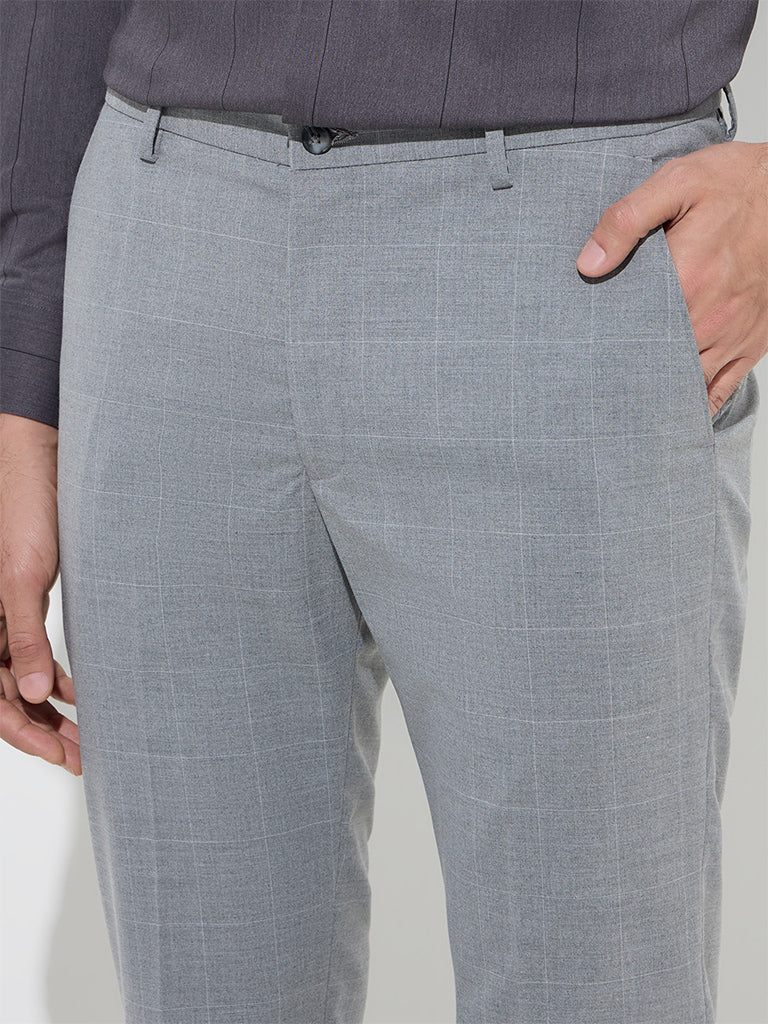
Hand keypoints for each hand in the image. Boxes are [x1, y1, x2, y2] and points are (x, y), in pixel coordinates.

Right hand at [0, 413, 80, 774]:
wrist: (41, 464)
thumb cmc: (25, 510)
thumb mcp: (22, 577)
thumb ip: (23, 636)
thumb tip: (35, 692)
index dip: (23, 731)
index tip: (59, 753)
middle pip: (8, 696)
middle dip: (43, 729)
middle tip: (82, 754)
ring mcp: (5, 615)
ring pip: (24, 678)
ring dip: (53, 708)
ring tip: (87, 734)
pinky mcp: (26, 600)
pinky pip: (35, 652)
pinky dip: (58, 675)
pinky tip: (82, 690)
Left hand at [576, 139, 767, 415]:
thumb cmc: (736, 184)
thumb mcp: (677, 183)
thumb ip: (627, 220)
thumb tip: (588, 263)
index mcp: (685, 280)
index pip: (629, 329)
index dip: (602, 346)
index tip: (578, 356)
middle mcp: (708, 317)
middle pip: (653, 361)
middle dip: (622, 374)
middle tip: (590, 385)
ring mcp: (731, 335)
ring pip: (683, 382)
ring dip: (653, 393)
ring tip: (620, 404)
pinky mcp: (751, 343)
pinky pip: (721, 388)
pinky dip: (694, 405)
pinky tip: (669, 413)